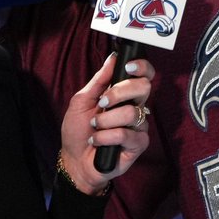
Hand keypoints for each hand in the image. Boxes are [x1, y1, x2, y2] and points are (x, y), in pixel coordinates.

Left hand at [58, 52, 154, 193]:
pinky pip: (127, 134)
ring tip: (95, 128)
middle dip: (119, 93)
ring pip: (132, 112)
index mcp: (123, 94)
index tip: (128, 66)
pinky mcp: (139, 144)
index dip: (142, 67)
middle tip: (102, 103)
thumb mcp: (81, 101)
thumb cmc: (77, 131)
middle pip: (144, 87)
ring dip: (107, 120)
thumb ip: (98, 80)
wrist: (74, 160)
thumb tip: (112, 58)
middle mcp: (135, 107)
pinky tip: (98, 141)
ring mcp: (139, 126)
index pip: (144, 75)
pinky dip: (107, 137)